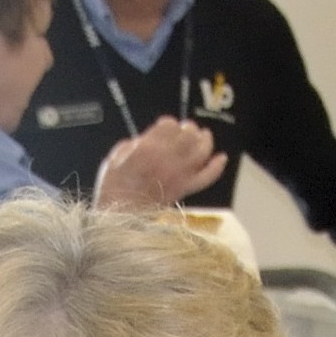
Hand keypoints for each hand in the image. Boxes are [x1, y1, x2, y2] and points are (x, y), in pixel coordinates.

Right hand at [94, 118, 226, 209]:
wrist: (120, 213)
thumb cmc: (114, 186)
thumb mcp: (117, 155)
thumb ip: (136, 143)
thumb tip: (148, 138)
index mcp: (148, 148)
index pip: (169, 125)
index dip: (168, 123)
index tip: (165, 126)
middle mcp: (167, 159)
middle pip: (189, 135)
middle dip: (189, 128)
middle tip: (187, 128)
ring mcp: (179, 175)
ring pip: (202, 152)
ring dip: (206, 141)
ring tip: (205, 135)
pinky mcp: (184, 188)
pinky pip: (207, 177)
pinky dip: (217, 167)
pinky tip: (222, 158)